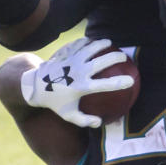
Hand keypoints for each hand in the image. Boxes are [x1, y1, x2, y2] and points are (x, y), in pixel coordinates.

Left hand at [20, 37, 134, 127]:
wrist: (34, 87)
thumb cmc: (55, 102)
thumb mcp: (68, 115)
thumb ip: (85, 121)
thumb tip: (100, 122)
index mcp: (81, 88)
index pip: (105, 85)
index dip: (120, 82)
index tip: (131, 81)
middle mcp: (77, 72)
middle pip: (101, 62)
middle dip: (115, 57)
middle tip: (123, 57)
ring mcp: (71, 61)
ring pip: (90, 48)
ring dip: (101, 44)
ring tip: (110, 43)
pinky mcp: (64, 54)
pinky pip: (78, 44)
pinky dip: (86, 42)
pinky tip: (91, 41)